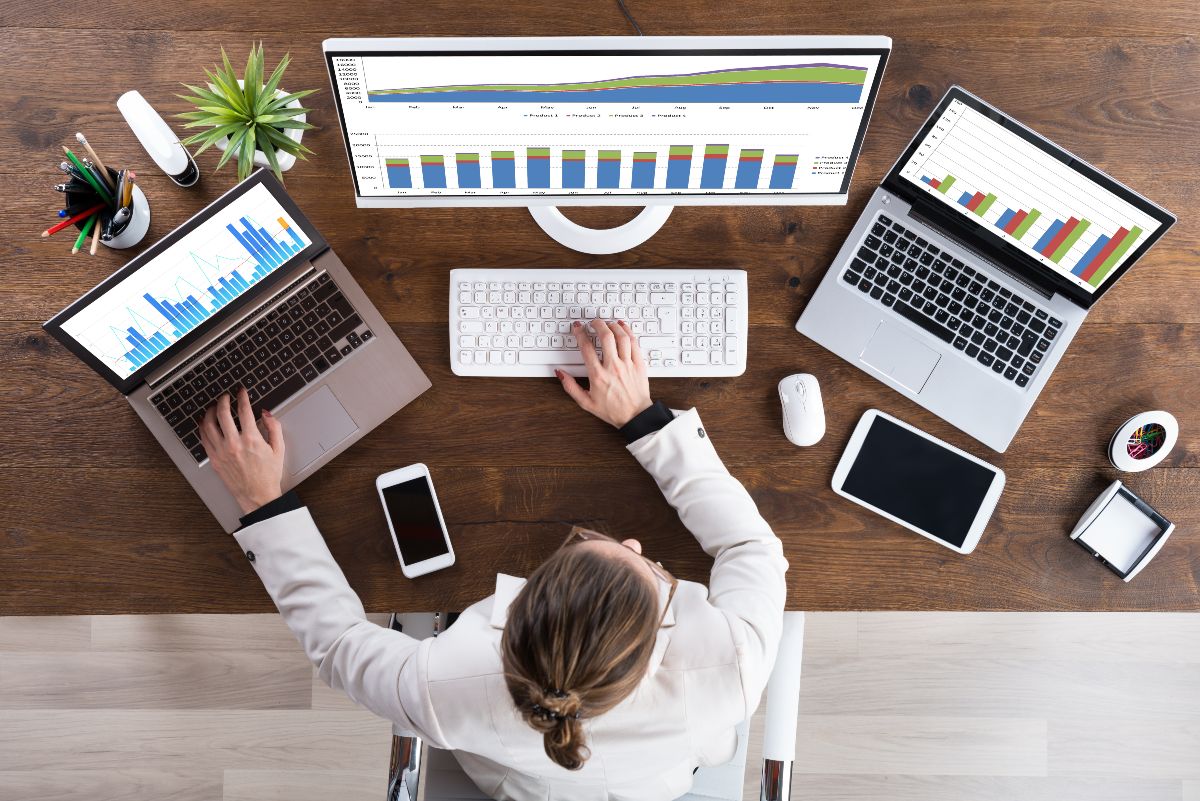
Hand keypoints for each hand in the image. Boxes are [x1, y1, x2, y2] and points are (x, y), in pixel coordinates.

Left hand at [199, 387, 285, 514]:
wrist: (257, 496)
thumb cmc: (268, 475)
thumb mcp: (279, 449)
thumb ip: (274, 427)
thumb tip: (266, 413)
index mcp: (251, 440)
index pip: (244, 410)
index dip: (242, 397)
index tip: (241, 392)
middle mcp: (234, 444)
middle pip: (223, 413)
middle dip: (224, 400)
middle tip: (226, 396)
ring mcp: (221, 452)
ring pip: (208, 424)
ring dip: (210, 412)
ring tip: (214, 407)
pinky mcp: (214, 459)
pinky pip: (204, 438)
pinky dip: (203, 427)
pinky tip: (206, 422)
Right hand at [556, 318, 652, 427]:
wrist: (635, 416)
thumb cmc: (613, 411)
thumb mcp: (586, 402)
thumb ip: (571, 387)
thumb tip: (560, 373)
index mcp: (598, 375)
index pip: (586, 348)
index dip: (580, 334)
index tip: (578, 328)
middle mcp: (613, 367)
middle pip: (605, 337)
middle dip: (598, 324)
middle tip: (593, 322)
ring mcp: (627, 365)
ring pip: (621, 337)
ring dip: (613, 326)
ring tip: (608, 323)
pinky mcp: (639, 364)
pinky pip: (634, 343)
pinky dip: (628, 332)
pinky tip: (623, 327)